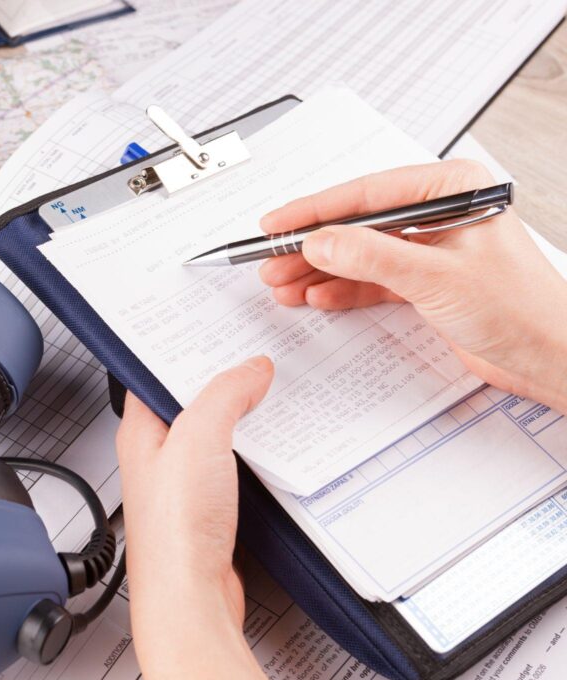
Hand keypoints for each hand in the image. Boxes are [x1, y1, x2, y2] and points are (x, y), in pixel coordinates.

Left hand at [116, 357, 273, 679]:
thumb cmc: (174, 534)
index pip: (157, 374)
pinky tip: (275, 447)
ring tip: (269, 396)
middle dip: (223, 381)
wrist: (191, 600)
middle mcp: (159, 455)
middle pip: (192, 402)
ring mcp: (186, 482)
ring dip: (243, 418)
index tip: (216, 333)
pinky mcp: (212, 507)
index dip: (185, 350)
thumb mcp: (198, 440)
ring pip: (217, 434)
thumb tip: (249, 368)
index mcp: (141, 432)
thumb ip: (223, 395)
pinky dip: (256, 453)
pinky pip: (236, 466)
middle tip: (254, 361)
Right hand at [259, 160, 566, 413]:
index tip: (277, 223)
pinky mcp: (426, 284)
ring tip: (282, 283)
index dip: (315, 210)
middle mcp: (439, 214)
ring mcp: (431, 250)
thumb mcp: (437, 278)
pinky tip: (316, 296)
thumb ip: (373, 257)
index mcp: (451, 190)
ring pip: (359, 254)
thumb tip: (322, 241)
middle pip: (357, 224)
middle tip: (272, 261)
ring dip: (320, 271)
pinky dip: (343, 290)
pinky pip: (372, 280)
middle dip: (311, 246)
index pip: (368, 194)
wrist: (552, 358)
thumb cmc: (523, 310)